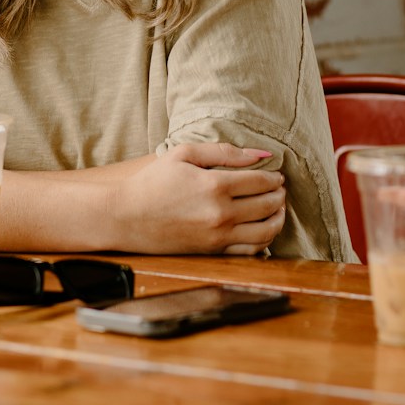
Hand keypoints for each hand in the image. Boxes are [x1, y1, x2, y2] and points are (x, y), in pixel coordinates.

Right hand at [102, 143, 285, 255]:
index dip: (274, 177)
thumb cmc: (152, 182)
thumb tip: (261, 153)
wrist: (125, 217)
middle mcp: (221, 213)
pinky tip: (263, 229)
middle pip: (268, 205)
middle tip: (279, 189)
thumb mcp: (183, 154)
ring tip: (277, 209)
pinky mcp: (213, 252)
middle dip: (279, 195)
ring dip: (278, 218)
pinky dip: (265, 240)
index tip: (276, 175)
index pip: (261, 181)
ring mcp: (218, 237)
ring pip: (266, 231)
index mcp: (215, 185)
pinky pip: (251, 250)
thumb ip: (224, 152)